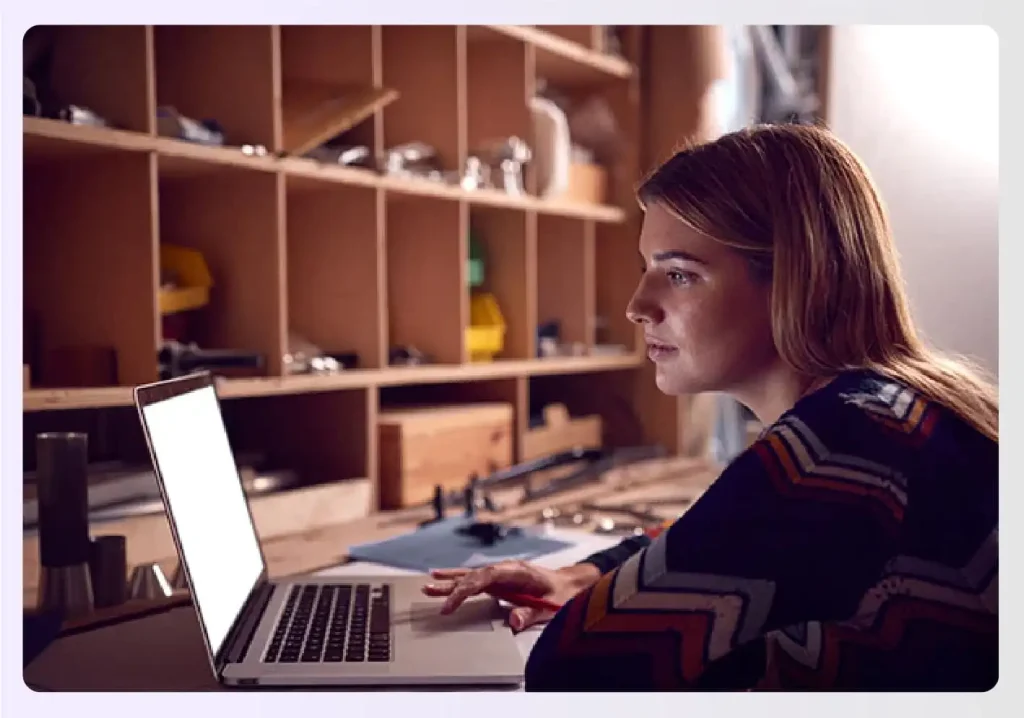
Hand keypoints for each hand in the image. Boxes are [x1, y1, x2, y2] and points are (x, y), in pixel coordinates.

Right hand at [422, 561, 600, 630]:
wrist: (572, 583)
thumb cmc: (564, 594)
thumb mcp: (553, 607)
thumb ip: (532, 614)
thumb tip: (513, 620)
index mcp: (518, 572)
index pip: (485, 577)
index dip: (465, 588)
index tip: (451, 604)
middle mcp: (506, 570)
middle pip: (474, 575)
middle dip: (451, 585)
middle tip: (430, 593)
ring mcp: (502, 574)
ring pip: (471, 576)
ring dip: (450, 581)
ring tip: (428, 586)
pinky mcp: (500, 580)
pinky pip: (475, 579)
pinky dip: (458, 580)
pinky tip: (442, 578)